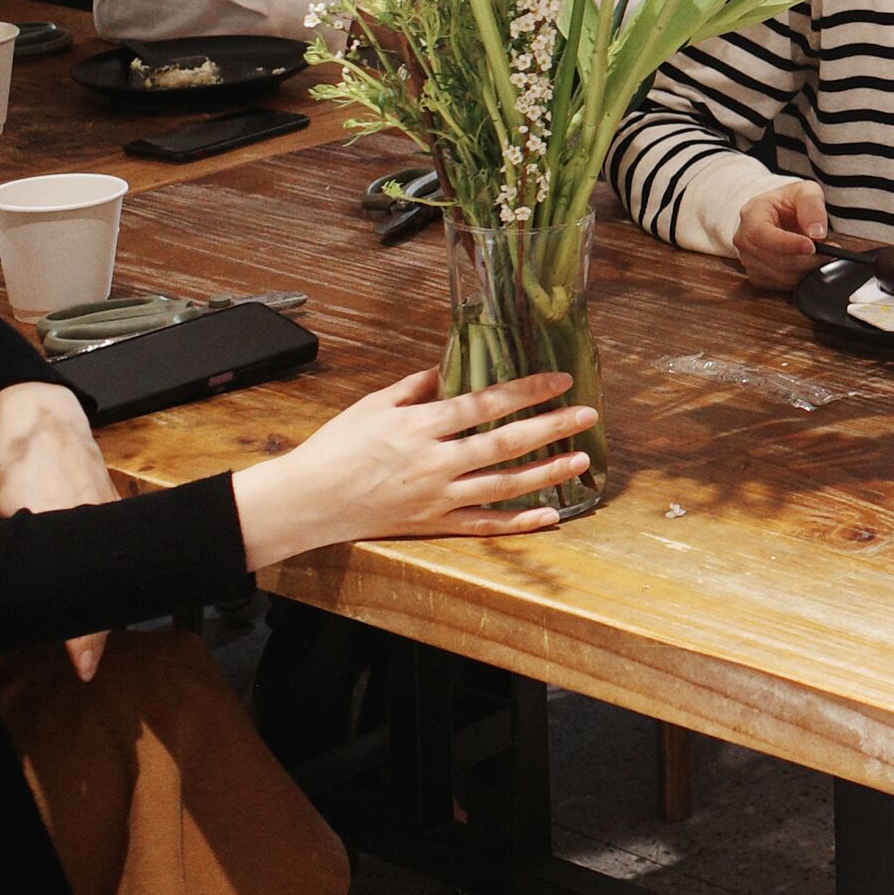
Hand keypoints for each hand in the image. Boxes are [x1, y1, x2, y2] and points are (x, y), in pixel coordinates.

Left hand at [0, 383, 122, 678]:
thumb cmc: (12, 464)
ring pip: (113, 570)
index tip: (84, 668)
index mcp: (58, 525)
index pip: (80, 593)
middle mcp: (93, 524)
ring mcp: (109, 514)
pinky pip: (114, 548)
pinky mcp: (115, 505)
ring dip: (102, 599)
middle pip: (104, 588)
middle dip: (96, 628)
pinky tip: (95, 585)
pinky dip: (107, 570)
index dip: (84, 638)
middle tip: (85, 659)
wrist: (44, 416)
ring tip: (89, 631)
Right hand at [226, 368, 598, 569]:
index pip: (485, 404)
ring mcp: (436, 498)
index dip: (526, 390)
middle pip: (505, 444)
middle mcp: (434, 463)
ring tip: (581, 460)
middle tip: (588, 415)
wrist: (305, 501)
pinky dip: (519, 524)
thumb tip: (454, 368)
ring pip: (503, 487)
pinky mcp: (433, 525)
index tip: (560, 380)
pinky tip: (550, 517)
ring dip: (547, 473)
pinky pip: (484, 527)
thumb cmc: (336, 447)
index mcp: (420, 427)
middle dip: (552, 428)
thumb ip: (418, 387)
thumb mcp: (375, 405)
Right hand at [730, 179, 833, 290]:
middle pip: (775, 259)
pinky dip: (801, 278)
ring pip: (781, 276)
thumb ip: (812, 206)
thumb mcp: (805, 192)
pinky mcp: (757, 276)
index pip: (762, 234)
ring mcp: (748, 260)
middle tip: (831, 252)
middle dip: (807, 259)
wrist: (779, 215)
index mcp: (751, 214)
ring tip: (824, 256)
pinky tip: (810, 264)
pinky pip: (781, 285)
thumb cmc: (789, 202)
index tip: (812, 246)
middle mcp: (744, 239)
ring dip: (807, 270)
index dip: (787, 244)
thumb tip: (817, 233)